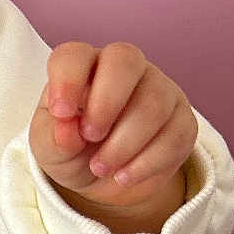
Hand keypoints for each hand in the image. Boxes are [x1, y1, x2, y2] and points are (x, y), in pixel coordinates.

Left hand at [29, 40, 197, 217]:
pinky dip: (146, 163)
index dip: (67, 79)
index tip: (60, 113)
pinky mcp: (183, 120)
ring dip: (124, 143)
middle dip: (105, 103)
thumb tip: (66, 129)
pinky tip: (123, 176)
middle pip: (124, 60)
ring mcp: (159, 89)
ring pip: (153, 103)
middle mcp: (125, 69)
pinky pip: (175, 135)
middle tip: (90, 136)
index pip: (74, 55)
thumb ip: (52, 136)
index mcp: (83, 66)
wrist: (104, 179)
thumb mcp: (50, 148)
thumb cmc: (72, 150)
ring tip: (101, 168)